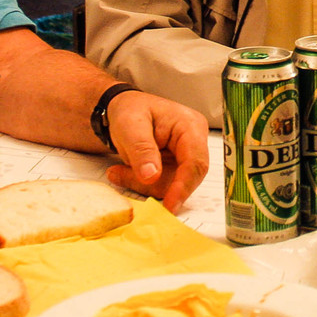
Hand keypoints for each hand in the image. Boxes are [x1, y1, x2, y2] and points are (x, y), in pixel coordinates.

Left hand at [101, 90, 209, 211]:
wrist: (123, 110)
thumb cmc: (129, 110)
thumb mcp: (129, 125)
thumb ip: (141, 150)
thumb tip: (152, 176)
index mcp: (190, 126)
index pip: (196, 162)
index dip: (183, 186)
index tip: (169, 206)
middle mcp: (194, 143)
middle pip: (187, 178)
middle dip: (156, 185)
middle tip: (123, 177)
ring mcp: (186, 157)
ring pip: (173, 186)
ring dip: (144, 185)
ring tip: (120, 170)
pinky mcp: (176, 169)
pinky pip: (164, 187)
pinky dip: (143, 184)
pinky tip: (126, 171)